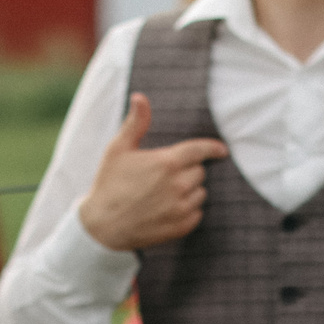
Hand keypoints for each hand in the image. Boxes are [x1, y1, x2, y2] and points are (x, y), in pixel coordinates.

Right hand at [76, 94, 229, 251]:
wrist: (102, 226)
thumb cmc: (109, 184)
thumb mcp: (118, 149)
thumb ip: (135, 123)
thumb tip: (140, 97)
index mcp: (166, 162)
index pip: (200, 150)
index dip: (213, 148)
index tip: (221, 150)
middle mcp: (178, 185)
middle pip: (199, 171)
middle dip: (188, 170)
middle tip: (165, 175)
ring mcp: (181, 207)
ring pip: (200, 192)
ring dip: (189, 190)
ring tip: (166, 193)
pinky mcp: (181, 226)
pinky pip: (197, 213)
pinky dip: (188, 210)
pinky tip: (169, 208)